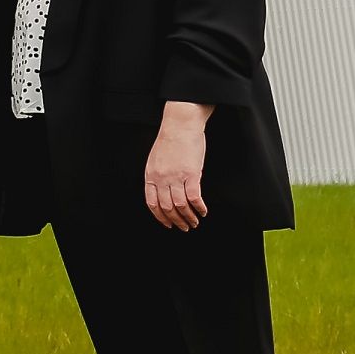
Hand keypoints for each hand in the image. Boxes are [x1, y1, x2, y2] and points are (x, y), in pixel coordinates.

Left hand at [144, 104, 211, 230]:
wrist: (180, 125)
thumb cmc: (170, 140)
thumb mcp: (155, 159)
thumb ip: (157, 175)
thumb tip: (162, 191)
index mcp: (150, 175)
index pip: (152, 203)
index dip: (160, 217)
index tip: (168, 224)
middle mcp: (161, 179)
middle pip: (167, 208)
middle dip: (177, 221)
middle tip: (185, 228)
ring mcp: (176, 177)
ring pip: (181, 206)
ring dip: (189, 217)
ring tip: (195, 222)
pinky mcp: (191, 174)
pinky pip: (194, 198)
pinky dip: (199, 208)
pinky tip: (203, 212)